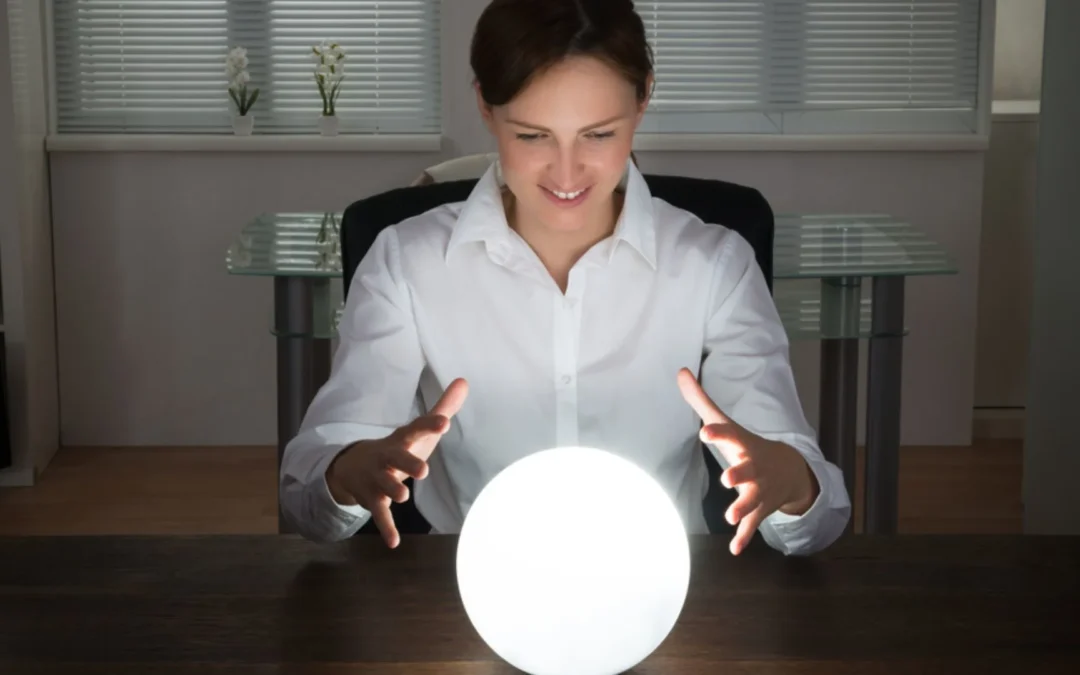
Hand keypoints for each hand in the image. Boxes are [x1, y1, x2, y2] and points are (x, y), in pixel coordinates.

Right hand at [326, 378, 468, 548]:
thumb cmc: (397, 447)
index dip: (430, 425)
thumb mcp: (418, 430)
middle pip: (396, 458)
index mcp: (401, 439)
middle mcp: (387, 457)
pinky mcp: (372, 499)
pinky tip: (394, 542)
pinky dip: (386, 528)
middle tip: (424, 471)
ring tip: (404, 496)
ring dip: (392, 490)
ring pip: (384, 485)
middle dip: (408, 463)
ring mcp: (377, 478)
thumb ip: (442, 408)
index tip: (445, 423)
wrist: (353, 465)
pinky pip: (379, 514)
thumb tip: (464, 382)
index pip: (416, 429)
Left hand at [677, 368, 817, 554]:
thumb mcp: (726, 424)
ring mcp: (759, 490)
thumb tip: (680, 372)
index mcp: (742, 444)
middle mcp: (753, 467)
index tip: (706, 432)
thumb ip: (701, 401)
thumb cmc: (747, 444)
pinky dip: (744, 537)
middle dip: (739, 474)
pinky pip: (753, 525)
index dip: (718, 434)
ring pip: (752, 500)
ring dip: (742, 507)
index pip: (729, 436)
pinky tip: (734, 549)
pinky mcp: (760, 509)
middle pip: (747, 470)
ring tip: (729, 516)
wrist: (790, 469)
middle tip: (727, 479)